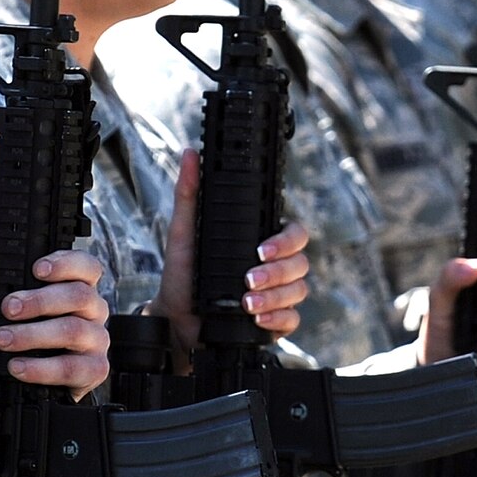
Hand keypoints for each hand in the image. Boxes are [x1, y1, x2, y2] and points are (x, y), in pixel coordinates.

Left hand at [0, 244, 108, 396]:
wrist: (12, 368)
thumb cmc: (14, 325)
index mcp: (77, 284)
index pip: (86, 265)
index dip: (66, 263)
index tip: (36, 269)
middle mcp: (93, 309)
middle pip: (79, 296)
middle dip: (40, 301)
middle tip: (8, 308)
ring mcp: (96, 339)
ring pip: (73, 331)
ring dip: (33, 335)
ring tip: (3, 339)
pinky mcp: (93, 369)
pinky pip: (71, 368)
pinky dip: (41, 369)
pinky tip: (17, 366)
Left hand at [153, 151, 310, 359]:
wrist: (175, 319)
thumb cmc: (183, 274)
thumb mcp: (183, 232)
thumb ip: (189, 193)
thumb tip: (190, 155)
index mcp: (262, 241)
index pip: (294, 234)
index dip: (285, 241)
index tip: (260, 250)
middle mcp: (275, 266)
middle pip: (301, 263)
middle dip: (277, 272)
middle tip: (249, 279)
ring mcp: (278, 294)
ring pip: (299, 290)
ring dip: (275, 297)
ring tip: (247, 304)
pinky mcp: (276, 322)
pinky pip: (292, 319)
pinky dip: (277, 319)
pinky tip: (258, 319)